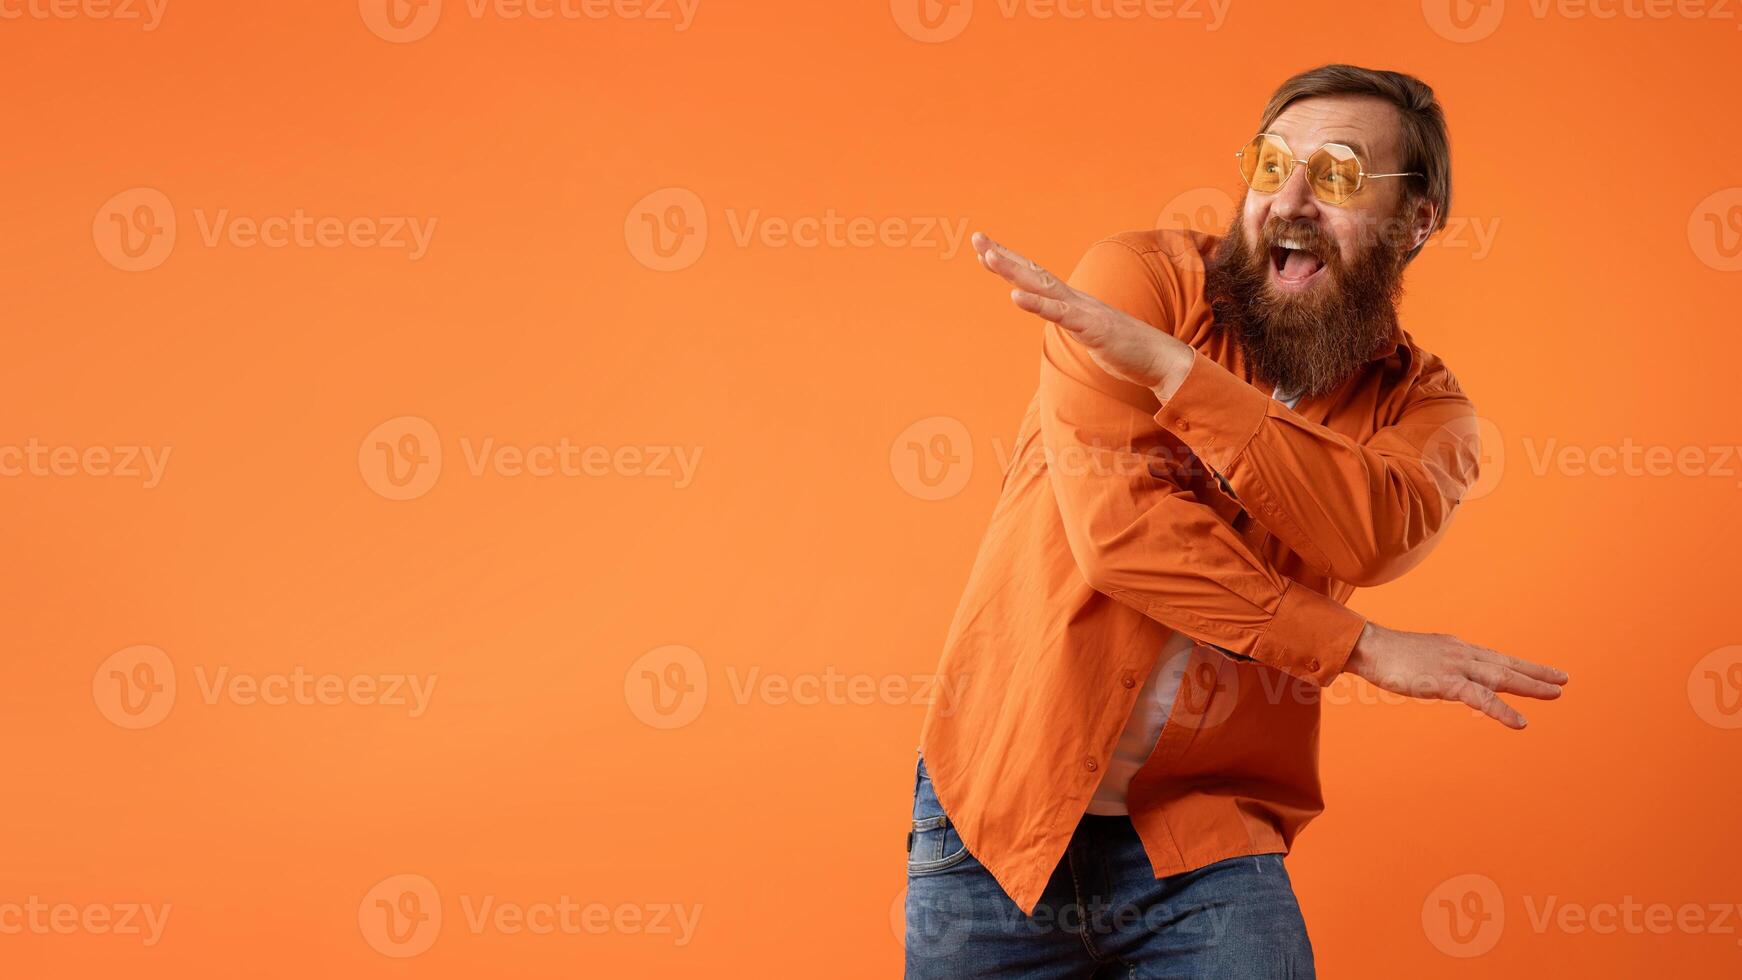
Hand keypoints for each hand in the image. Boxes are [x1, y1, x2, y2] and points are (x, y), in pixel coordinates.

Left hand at [972, 232, 1193, 397]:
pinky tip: (1015, 296)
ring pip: (1042, 287)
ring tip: (988, 257)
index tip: (986, 250)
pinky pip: (1060, 315)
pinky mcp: (1092, 329)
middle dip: (1004, 256)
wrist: (1161, 360)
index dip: (1011, 263)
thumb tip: (1062, 320)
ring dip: (1014, 271)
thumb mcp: (1091, 334)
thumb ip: (1075, 323)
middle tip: (977, 238)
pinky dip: (1037, 305)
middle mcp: (1076, 300)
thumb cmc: (1127, 349)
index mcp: (1073, 303)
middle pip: (1033, 274)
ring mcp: (1083, 312)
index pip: (1036, 278)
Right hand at [1344, 623, 1567, 729]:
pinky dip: (1503, 710)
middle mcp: (1462, 654)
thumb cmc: (1386, 655)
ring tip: (1555, 693)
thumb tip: (1446, 679)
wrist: (1368, 647)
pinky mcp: (1446, 682)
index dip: (1521, 665)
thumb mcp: (1420, 659)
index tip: (1542, 671)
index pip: (1495, 658)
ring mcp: (1456, 666)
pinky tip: (1520, 722)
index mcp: (1456, 649)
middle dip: (1536, 673)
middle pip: (1506, 664)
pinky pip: (1481, 698)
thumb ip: (1438, 668)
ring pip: (1501, 677)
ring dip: (1531, 685)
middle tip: (1563, 680)